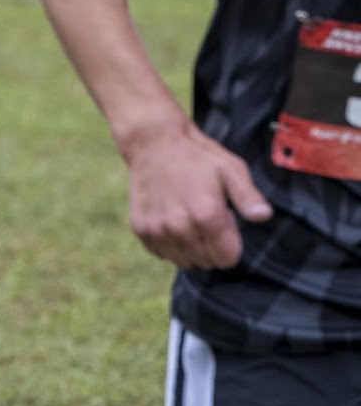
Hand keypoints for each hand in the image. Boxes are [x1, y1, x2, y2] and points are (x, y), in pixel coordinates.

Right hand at [127, 122, 272, 268]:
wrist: (154, 143)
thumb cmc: (198, 156)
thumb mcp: (231, 169)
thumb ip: (248, 196)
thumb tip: (264, 216)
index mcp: (206, 215)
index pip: (227, 259)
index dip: (231, 242)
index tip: (224, 220)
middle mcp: (180, 227)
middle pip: (206, 262)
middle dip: (212, 246)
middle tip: (205, 217)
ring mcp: (158, 230)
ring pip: (184, 262)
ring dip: (190, 248)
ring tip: (188, 219)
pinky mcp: (141, 229)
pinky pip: (163, 254)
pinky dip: (170, 244)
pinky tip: (171, 220)